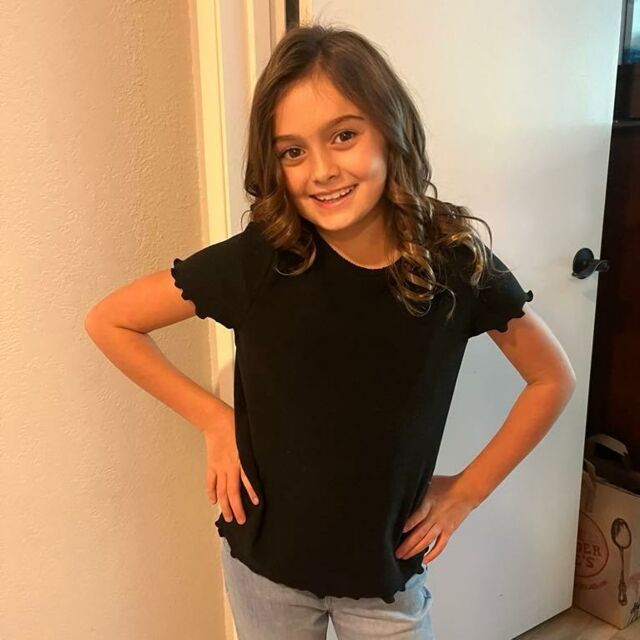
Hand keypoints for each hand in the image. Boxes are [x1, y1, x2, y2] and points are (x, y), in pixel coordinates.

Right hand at [203, 407, 259, 524]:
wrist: (216, 420)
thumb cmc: (235, 425)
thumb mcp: (250, 438)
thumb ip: (255, 452)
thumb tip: (267, 458)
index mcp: (241, 459)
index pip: (247, 479)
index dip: (252, 492)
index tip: (257, 503)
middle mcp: (229, 466)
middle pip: (231, 492)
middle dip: (236, 508)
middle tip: (241, 521)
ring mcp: (219, 467)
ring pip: (221, 491)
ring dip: (224, 506)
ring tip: (228, 517)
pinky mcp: (212, 465)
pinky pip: (211, 482)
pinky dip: (211, 492)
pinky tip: (214, 501)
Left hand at [395, 473, 477, 563]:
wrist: (466, 491)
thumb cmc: (446, 484)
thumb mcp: (428, 482)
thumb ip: (416, 490)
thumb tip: (403, 491)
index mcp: (429, 503)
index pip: (418, 514)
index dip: (409, 523)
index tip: (400, 530)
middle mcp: (435, 516)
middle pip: (419, 532)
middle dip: (407, 544)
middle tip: (397, 552)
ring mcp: (442, 525)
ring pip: (427, 541)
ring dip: (415, 550)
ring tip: (404, 557)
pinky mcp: (449, 531)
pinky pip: (440, 545)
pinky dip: (433, 554)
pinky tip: (425, 560)